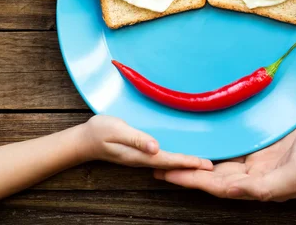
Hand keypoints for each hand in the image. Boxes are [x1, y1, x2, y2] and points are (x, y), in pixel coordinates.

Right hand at [78, 115, 212, 169]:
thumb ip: (136, 139)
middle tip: (211, 165)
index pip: (168, 160)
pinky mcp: (140, 152)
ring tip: (201, 162)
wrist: (84, 139)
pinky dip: (174, 157)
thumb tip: (155, 147)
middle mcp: (143, 159)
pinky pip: (161, 157)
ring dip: (184, 162)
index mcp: (140, 155)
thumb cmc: (100, 131)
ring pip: (167, 162)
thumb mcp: (117, 130)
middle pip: (171, 164)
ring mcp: (141, 157)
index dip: (187, 161)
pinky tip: (180, 155)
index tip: (204, 163)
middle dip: (191, 165)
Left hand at [154, 99, 295, 200]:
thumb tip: (230, 193)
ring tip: (179, 150)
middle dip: (189, 168)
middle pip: (217, 173)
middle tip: (159, 161)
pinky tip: (212, 134)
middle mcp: (263, 171)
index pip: (219, 185)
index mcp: (267, 184)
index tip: (163, 172)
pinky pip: (243, 140)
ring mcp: (269, 153)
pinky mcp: (275, 136)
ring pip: (227, 157)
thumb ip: (266, 187)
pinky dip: (224, 140)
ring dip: (202, 156)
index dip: (190, 179)